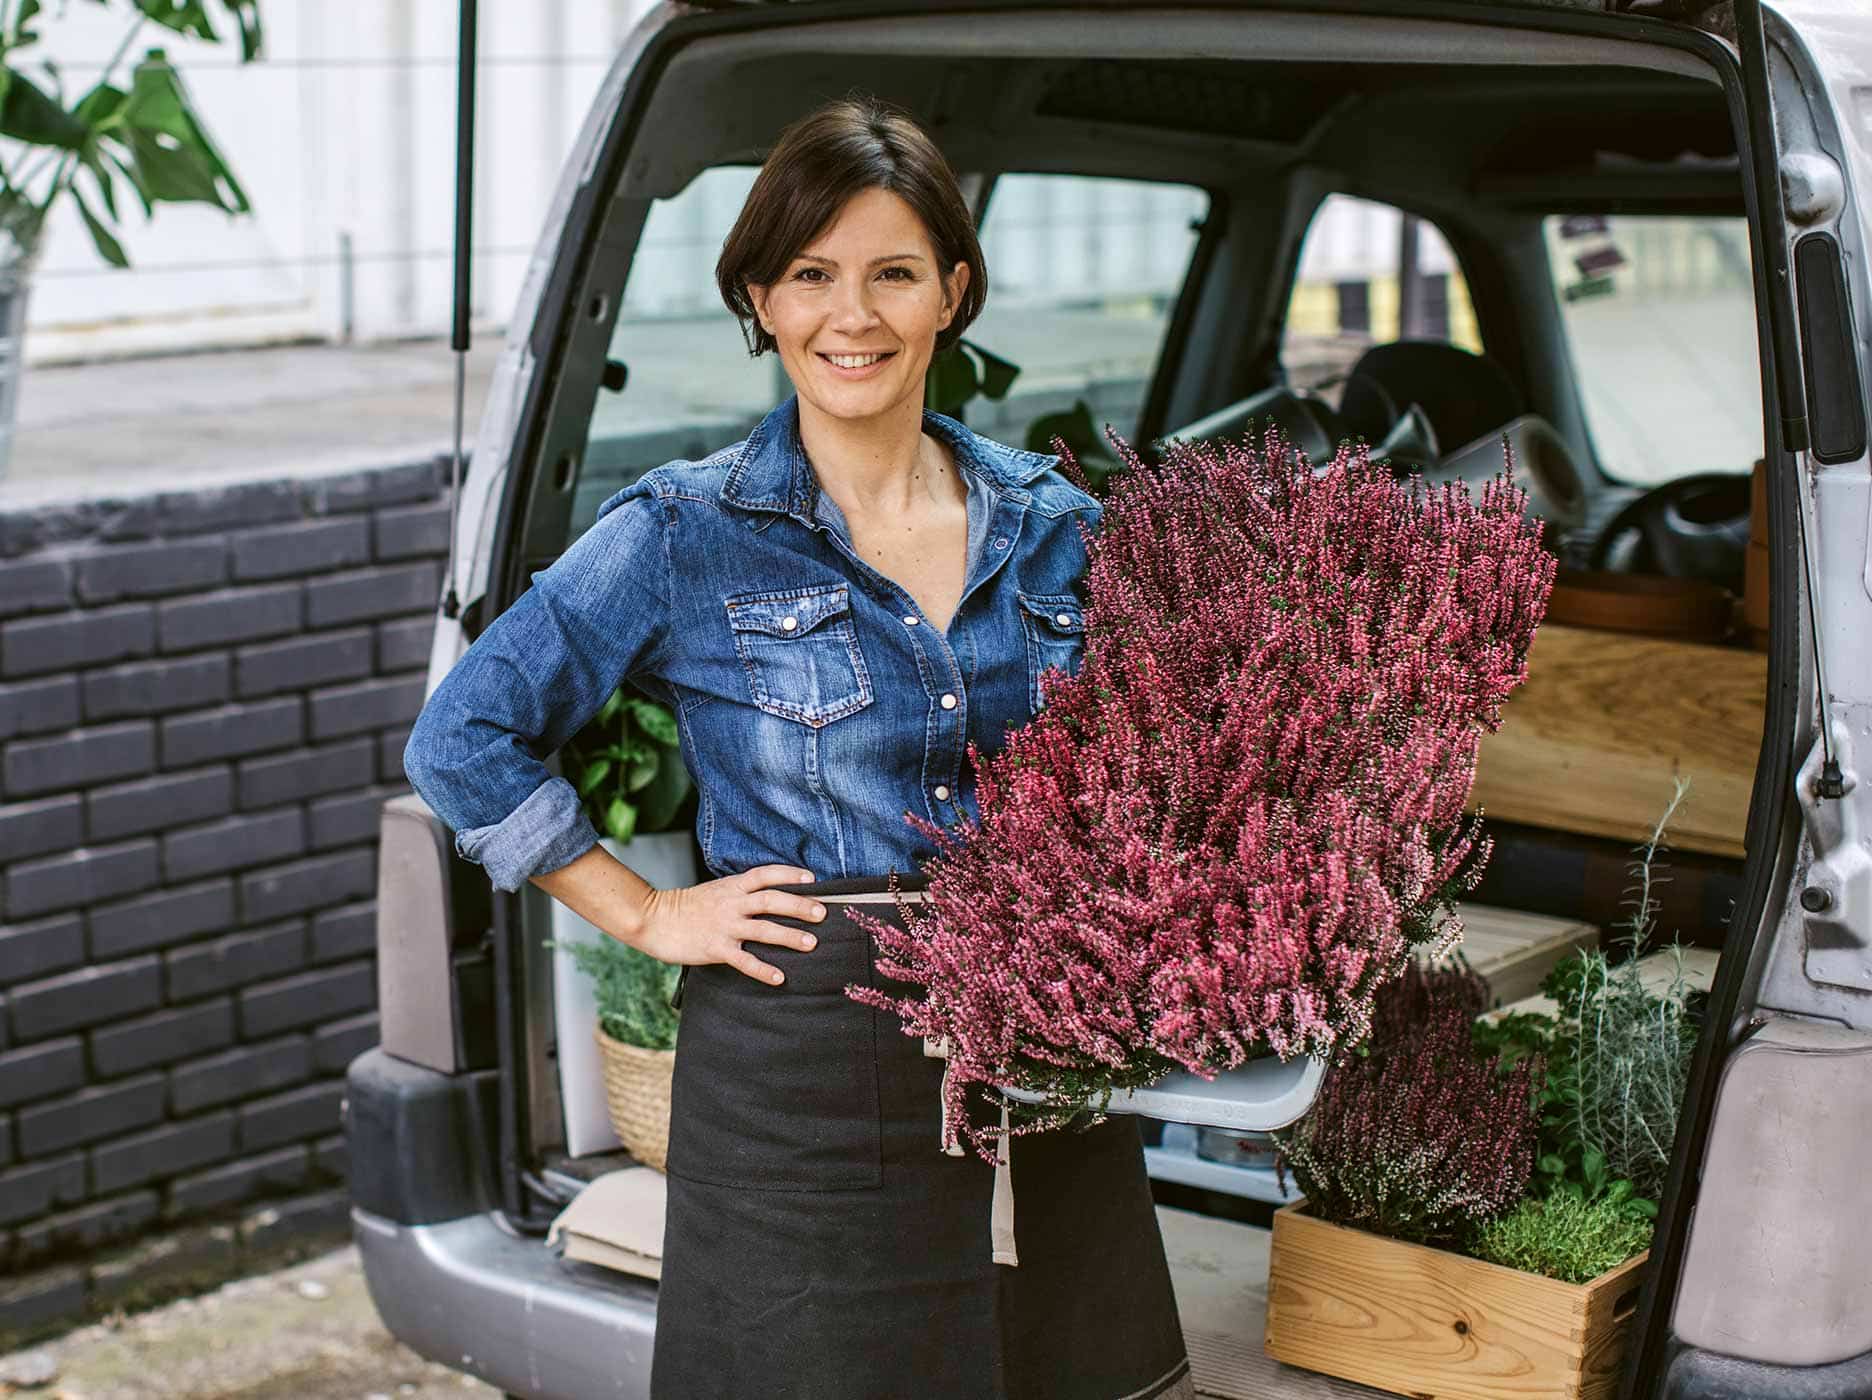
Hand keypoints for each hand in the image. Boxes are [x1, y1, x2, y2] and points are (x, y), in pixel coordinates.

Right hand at [632, 864, 824, 985]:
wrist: (654, 919)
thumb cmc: (686, 907)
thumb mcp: (715, 891)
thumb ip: (739, 892)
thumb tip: (768, 897)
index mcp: (732, 886)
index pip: (765, 874)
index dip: (789, 874)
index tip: (812, 878)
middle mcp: (731, 904)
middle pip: (771, 900)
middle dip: (799, 905)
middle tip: (822, 913)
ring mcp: (724, 926)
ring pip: (763, 929)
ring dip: (789, 936)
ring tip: (811, 943)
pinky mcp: (715, 948)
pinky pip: (744, 961)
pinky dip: (763, 969)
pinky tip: (779, 977)